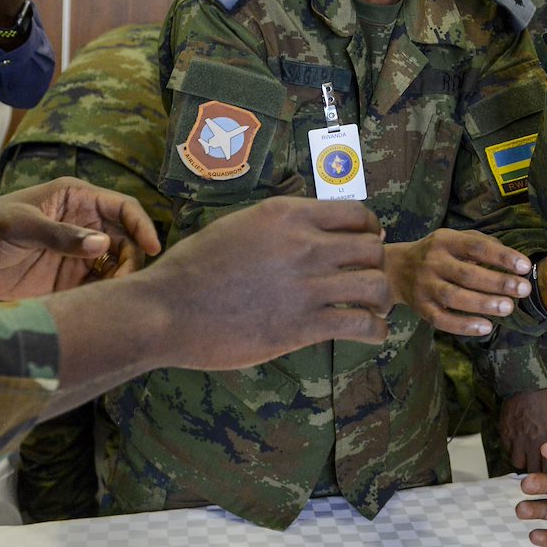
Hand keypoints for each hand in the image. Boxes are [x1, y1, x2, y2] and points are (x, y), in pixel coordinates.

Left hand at [0, 178, 160, 298]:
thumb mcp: (19, 224)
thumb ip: (60, 235)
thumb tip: (103, 245)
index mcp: (76, 201)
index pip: (123, 209)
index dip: (141, 226)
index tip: (153, 248)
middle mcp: (83, 226)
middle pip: (125, 242)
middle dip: (131, 261)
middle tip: (125, 284)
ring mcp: (75, 255)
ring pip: (114, 267)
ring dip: (120, 281)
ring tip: (113, 299)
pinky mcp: (65, 280)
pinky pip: (95, 287)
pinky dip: (103, 296)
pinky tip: (101, 307)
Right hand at [133, 197, 393, 367]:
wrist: (165, 311)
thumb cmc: (194, 269)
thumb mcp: (240, 226)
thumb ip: (281, 226)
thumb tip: (314, 231)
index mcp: (287, 214)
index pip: (357, 213)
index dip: (368, 230)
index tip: (364, 245)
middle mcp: (304, 244)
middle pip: (372, 248)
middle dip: (375, 264)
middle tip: (367, 279)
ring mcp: (306, 286)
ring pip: (376, 285)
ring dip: (380, 298)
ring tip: (373, 308)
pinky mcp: (303, 326)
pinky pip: (362, 323)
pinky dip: (375, 329)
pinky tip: (371, 333)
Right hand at [386, 228, 530, 337]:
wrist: (395, 269)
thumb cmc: (436, 253)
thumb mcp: (454, 239)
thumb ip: (481, 243)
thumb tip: (511, 257)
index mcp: (444, 241)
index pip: (476, 246)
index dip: (502, 256)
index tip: (525, 266)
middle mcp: (432, 262)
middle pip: (467, 274)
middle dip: (498, 282)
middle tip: (524, 289)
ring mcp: (425, 286)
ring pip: (455, 297)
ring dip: (484, 303)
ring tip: (509, 307)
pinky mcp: (421, 309)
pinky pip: (442, 320)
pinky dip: (464, 325)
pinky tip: (486, 326)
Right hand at [499, 388, 546, 471]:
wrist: (525, 387)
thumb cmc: (544, 404)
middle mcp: (532, 442)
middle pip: (533, 469)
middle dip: (537, 471)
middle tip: (539, 467)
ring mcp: (517, 439)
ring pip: (518, 463)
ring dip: (523, 462)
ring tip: (527, 456)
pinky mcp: (505, 434)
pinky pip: (508, 451)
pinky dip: (513, 451)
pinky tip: (518, 445)